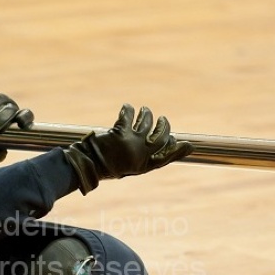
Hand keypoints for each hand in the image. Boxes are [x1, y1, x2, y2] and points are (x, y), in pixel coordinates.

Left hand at [64, 104, 192, 193]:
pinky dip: (128, 110)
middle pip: (161, 138)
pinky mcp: (120, 133)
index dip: (177, 152)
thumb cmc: (105, 167)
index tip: (187, 144)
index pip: (165, 159)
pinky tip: (127, 107)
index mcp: (142, 166)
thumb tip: (154, 146)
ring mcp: (131, 144)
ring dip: (147, 114)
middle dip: (164, 127)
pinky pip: (128, 116)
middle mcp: (140, 155)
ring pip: (147, 123)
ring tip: (145, 110)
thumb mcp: (126, 167)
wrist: (87, 166)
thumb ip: (140, 158)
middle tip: (163, 119)